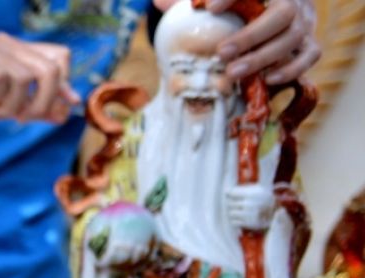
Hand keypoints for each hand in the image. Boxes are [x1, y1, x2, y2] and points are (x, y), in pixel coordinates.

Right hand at [0, 33, 78, 124]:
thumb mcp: (3, 108)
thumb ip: (32, 109)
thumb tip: (64, 114)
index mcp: (18, 53)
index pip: (60, 57)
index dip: (63, 84)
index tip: (53, 109)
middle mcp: (9, 45)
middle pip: (50, 70)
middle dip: (41, 102)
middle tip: (20, 117)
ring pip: (25, 79)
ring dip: (11, 105)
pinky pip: (0, 81)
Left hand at [156, 0, 319, 84]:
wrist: (268, 8)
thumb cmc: (235, 4)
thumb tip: (157, 1)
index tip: (207, 8)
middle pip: (282, 13)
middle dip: (251, 35)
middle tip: (221, 53)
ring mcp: (304, 20)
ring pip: (294, 36)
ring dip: (263, 56)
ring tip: (233, 72)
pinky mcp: (309, 41)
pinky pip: (310, 54)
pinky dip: (292, 68)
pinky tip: (267, 79)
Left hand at [226, 183, 274, 229]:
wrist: (276, 211)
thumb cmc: (263, 198)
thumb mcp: (257, 189)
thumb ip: (242, 189)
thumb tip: (226, 192)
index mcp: (252, 193)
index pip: (232, 193)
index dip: (228, 193)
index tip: (228, 193)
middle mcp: (250, 204)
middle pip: (230, 203)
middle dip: (232, 203)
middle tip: (237, 203)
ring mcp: (250, 215)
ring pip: (231, 213)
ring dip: (234, 212)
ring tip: (240, 210)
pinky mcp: (250, 224)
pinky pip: (234, 222)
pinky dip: (236, 220)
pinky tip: (241, 217)